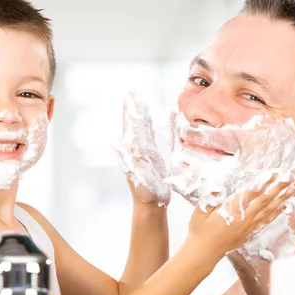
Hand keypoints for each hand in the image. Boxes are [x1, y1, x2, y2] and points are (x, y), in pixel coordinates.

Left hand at [113, 92, 169, 206]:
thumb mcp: (138, 175)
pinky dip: (168, 124)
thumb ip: (133, 158)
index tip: (129, 95)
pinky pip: (165, 136)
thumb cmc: (144, 193)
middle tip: (133, 90)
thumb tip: (122, 141)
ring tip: (144, 98)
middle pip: (138, 122)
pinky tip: (171, 113)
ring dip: (147, 112)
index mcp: (134, 150)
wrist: (151, 204)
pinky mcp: (160, 156)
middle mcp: (140, 148)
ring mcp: (150, 151)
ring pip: (149, 127)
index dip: (130, 110)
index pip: (131, 125)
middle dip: (136, 106)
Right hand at [186, 175, 294, 259]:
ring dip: (281, 199)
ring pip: (269, 210)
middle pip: (265, 200)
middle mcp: (244, 217)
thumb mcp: (199, 212)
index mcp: (232, 209)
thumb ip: (210, 198)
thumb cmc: (199, 231)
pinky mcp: (249, 233)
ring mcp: (248, 226)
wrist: (203, 253)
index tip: (275, 173)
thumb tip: (217, 186)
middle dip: (278, 187)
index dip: (264, 182)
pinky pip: (265, 221)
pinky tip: (283, 208)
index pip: (252, 193)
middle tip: (291, 177)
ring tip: (293, 190)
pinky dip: (275, 214)